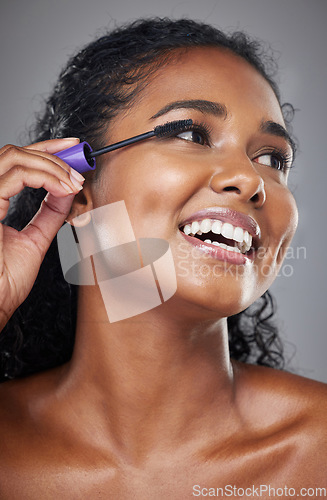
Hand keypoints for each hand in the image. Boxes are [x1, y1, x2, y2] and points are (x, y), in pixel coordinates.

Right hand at [0, 138, 84, 329]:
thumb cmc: (4, 282)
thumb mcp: (35, 239)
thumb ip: (49, 213)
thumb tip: (67, 190)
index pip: (14, 163)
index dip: (44, 150)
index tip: (72, 149)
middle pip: (14, 153)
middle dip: (52, 153)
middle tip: (78, 166)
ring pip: (14, 157)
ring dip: (52, 165)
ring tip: (73, 181)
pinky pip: (16, 175)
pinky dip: (45, 176)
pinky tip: (64, 188)